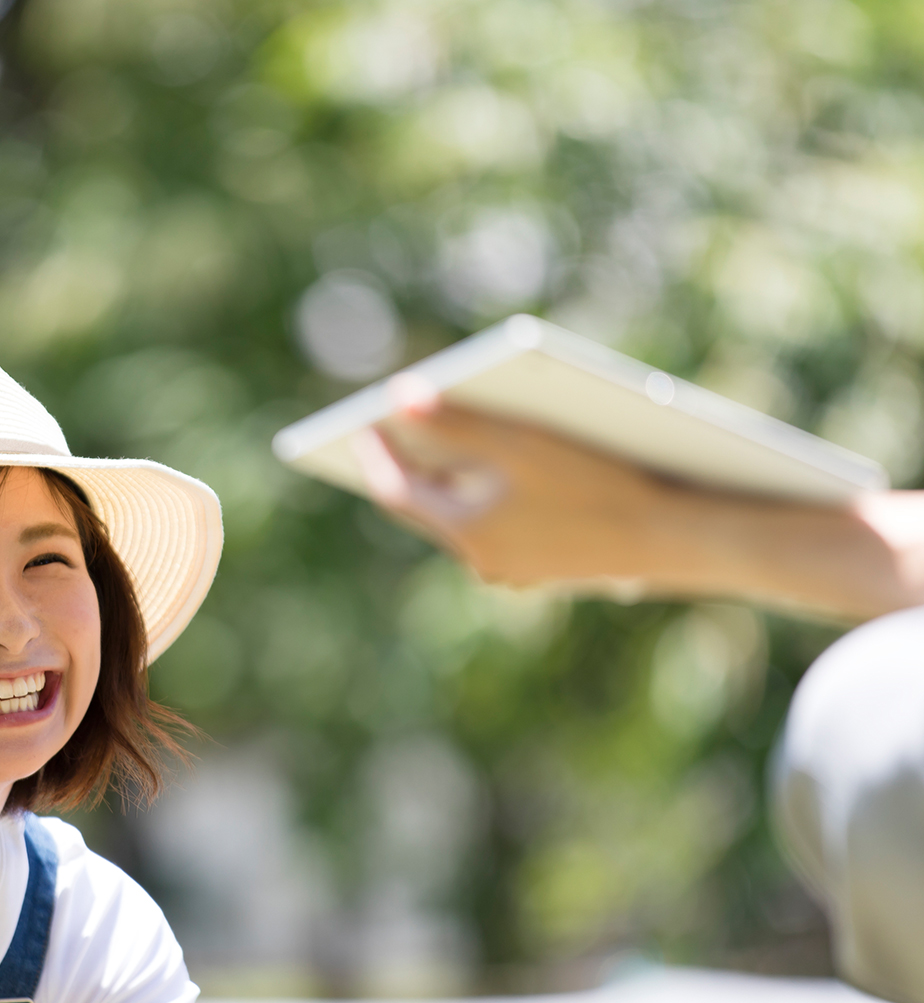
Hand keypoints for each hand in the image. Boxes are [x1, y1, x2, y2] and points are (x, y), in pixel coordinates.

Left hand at [354, 375, 683, 592]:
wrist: (676, 537)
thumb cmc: (601, 483)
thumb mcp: (521, 442)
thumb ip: (454, 420)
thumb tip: (399, 396)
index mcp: (468, 533)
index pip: (397, 492)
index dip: (377, 454)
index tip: (361, 425)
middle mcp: (483, 561)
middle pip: (428, 507)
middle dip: (411, 466)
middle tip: (390, 430)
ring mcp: (515, 570)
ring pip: (465, 518)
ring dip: (452, 480)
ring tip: (437, 441)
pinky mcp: (546, 568)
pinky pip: (499, 527)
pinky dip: (488, 496)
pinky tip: (498, 467)